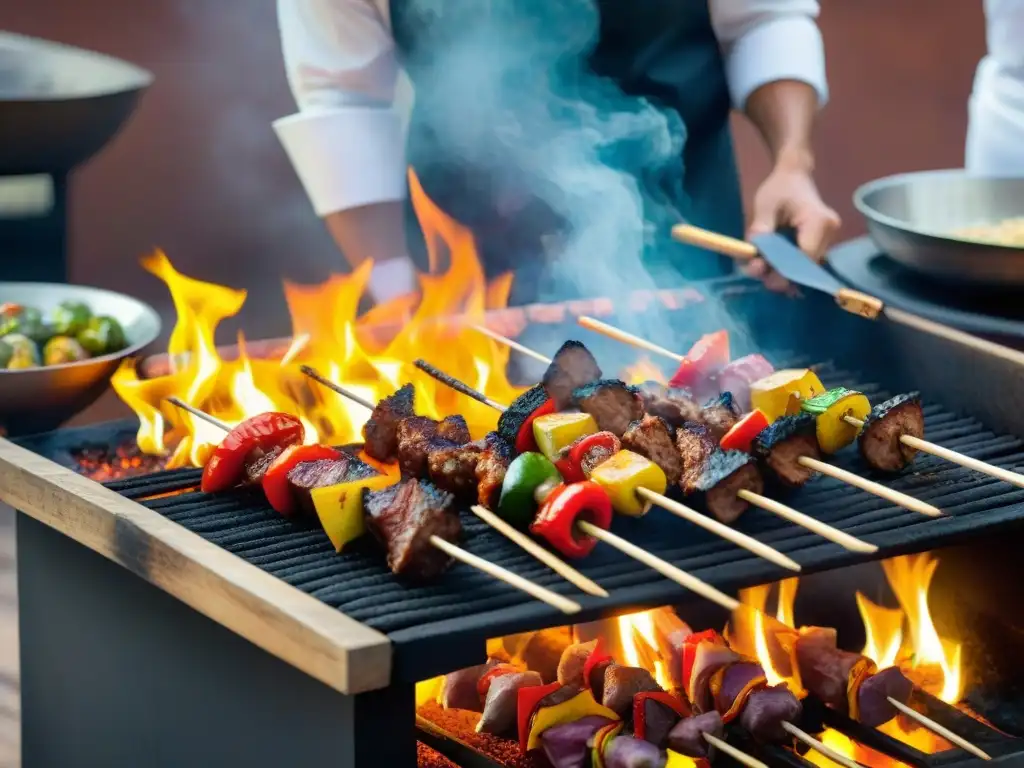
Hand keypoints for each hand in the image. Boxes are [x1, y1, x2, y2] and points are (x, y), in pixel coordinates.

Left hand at [743, 162, 840, 291]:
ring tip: (759, 265)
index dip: (783, 270)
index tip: (762, 274)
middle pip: (805, 265)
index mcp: (818, 221)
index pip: (804, 257)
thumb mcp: (764, 206)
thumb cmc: (779, 187)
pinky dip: (786, 264)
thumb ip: (760, 231)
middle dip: (779, 273)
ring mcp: (827, 238)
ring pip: (804, 266)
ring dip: (782, 270)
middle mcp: (829, 232)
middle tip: (755, 270)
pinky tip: (770, 262)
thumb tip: (754, 257)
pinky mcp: (821, 243)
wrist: (794, 175)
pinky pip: (803, 261)